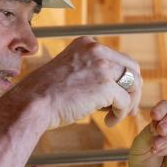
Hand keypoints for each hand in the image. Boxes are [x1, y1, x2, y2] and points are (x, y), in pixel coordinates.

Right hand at [14, 37, 141, 128]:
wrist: (32, 104)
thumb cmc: (46, 95)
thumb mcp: (69, 72)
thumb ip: (90, 72)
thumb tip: (115, 89)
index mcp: (87, 44)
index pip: (118, 58)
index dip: (123, 78)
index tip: (120, 95)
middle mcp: (97, 50)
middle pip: (132, 68)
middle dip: (133, 89)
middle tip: (128, 109)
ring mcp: (102, 66)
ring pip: (134, 83)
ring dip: (129, 103)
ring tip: (116, 116)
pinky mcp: (105, 85)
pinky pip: (125, 101)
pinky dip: (121, 114)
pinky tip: (108, 122)